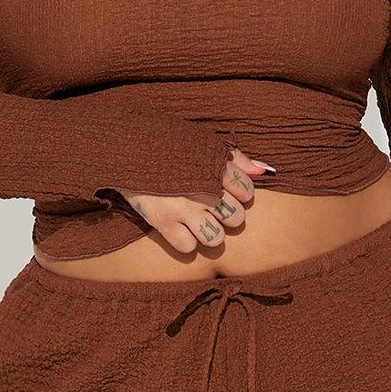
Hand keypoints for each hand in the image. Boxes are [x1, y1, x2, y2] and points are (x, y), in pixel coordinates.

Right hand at [117, 147, 273, 256]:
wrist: (126, 148)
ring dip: (211, 233)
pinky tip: (180, 230)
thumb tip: (264, 171)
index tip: (227, 191)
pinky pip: (188, 247)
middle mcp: (203, 190)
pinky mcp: (162, 223)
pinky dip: (185, 242)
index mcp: (214, 168)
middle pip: (235, 217)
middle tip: (213, 208)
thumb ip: (235, 157)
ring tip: (200, 224)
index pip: (246, 191)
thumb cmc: (167, 145)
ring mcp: (183, 209)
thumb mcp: (202, 143)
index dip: (240, 193)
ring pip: (216, 238)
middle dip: (228, 215)